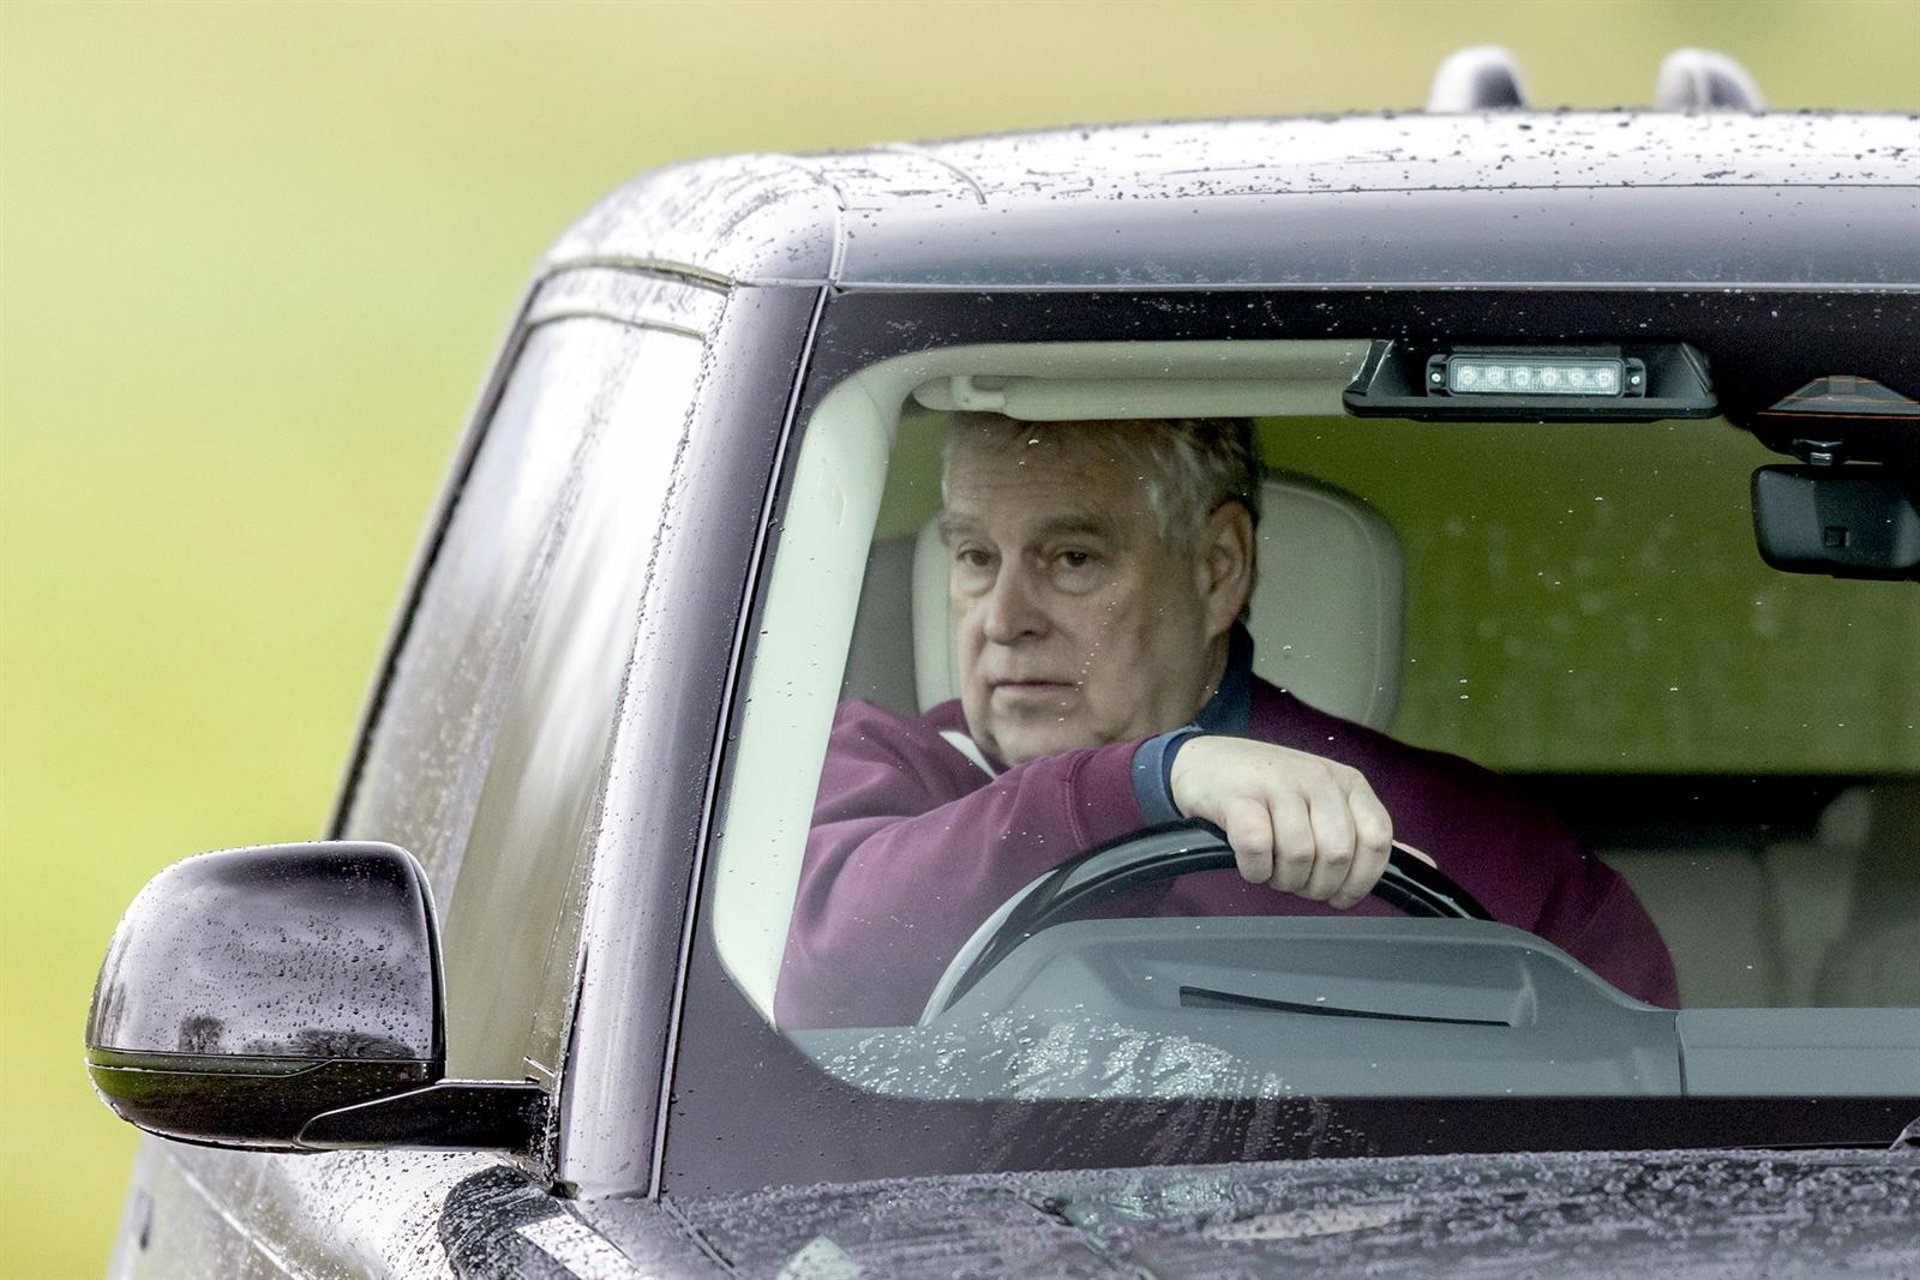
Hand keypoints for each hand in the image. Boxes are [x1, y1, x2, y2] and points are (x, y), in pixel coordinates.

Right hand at [1167, 736, 1406, 909]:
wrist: (1205, 763)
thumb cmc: (1269, 790)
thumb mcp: (1327, 803)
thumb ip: (1369, 834)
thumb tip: (1425, 864)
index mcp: (1348, 783)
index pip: (1378, 840)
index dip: (1363, 880)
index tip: (1339, 895)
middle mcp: (1318, 778)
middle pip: (1338, 854)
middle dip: (1318, 885)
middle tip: (1297, 883)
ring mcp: (1277, 784)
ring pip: (1299, 854)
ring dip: (1283, 879)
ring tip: (1272, 871)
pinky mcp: (1239, 796)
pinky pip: (1256, 848)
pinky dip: (1254, 869)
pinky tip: (1250, 864)